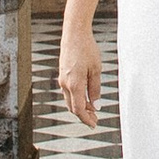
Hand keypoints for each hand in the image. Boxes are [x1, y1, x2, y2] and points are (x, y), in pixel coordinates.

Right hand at [58, 15, 101, 129]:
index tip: (94, 125)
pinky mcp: (62, 74)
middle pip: (73, 107)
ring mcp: (62, 79)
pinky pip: (68, 92)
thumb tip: (96, 106)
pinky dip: (76, 98)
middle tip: (95, 120)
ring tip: (92, 109)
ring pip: (70, 100)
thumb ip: (95, 89)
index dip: (86, 119)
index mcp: (74, 84)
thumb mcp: (96, 70)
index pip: (78, 109)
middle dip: (83, 115)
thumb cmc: (87, 49)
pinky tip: (85, 97)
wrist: (74, 34)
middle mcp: (65, 84)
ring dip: (80, 107)